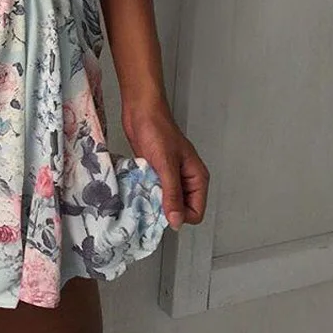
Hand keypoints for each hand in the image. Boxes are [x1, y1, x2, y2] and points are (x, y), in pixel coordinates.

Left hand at [122, 101, 209, 231]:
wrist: (140, 111)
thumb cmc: (157, 130)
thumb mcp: (166, 164)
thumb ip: (172, 193)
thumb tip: (176, 221)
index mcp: (196, 178)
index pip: (195, 212)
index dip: (179, 216)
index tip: (161, 211)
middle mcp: (185, 179)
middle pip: (180, 209)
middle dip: (165, 209)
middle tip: (148, 202)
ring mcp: (170, 176)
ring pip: (164, 200)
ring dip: (153, 200)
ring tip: (141, 194)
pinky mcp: (155, 171)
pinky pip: (152, 190)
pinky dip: (145, 191)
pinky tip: (136, 187)